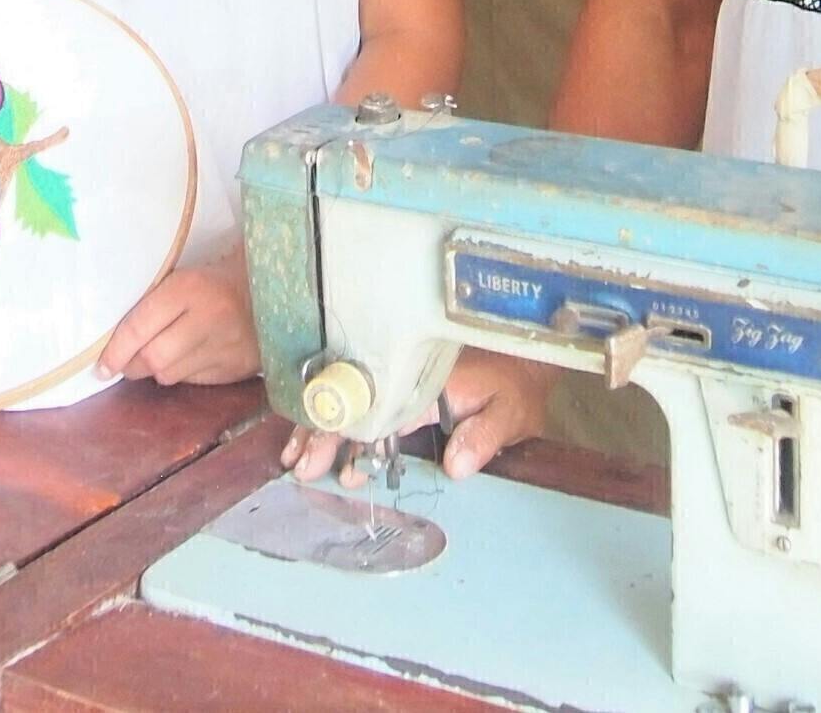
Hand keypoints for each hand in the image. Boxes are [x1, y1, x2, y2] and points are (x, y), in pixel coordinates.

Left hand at [96, 262, 259, 385]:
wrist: (272, 289)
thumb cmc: (215, 281)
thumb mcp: (183, 278)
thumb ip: (153, 304)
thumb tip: (113, 340)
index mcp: (189, 287)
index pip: (139, 326)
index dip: (115, 351)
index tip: (101, 366)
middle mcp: (207, 318)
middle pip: (152, 358)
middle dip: (132, 366)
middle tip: (125, 364)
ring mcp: (224, 347)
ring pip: (169, 375)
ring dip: (156, 371)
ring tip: (159, 356)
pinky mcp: (235, 368)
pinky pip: (192, 381)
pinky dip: (182, 374)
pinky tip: (187, 359)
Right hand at [283, 348, 558, 486]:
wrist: (525, 355)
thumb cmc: (516, 384)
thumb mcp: (510, 411)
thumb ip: (484, 435)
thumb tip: (455, 465)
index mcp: (429, 382)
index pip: (382, 411)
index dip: (355, 439)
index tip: (337, 463)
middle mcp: (406, 375)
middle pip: (355, 404)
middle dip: (324, 434)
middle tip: (301, 466)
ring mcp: (397, 376)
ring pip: (348, 399)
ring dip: (320, 426)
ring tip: (295, 455)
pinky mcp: (395, 380)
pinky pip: (356, 396)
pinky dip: (332, 415)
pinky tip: (310, 434)